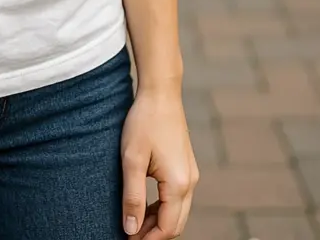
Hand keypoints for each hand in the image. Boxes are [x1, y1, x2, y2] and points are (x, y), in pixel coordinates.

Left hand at [121, 88, 198, 237]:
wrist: (161, 92)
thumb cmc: (144, 121)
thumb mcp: (132, 159)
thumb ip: (133, 197)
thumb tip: (131, 230)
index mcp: (178, 184)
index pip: (167, 228)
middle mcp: (190, 182)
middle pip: (175, 224)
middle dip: (154, 235)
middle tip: (129, 235)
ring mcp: (191, 174)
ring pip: (177, 212)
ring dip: (157, 222)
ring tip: (133, 222)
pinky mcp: (186, 166)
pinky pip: (178, 197)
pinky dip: (163, 207)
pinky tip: (145, 204)